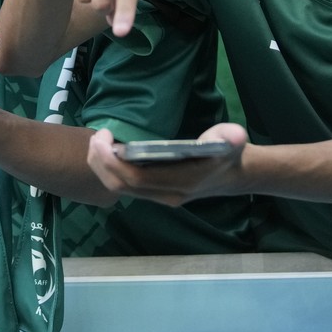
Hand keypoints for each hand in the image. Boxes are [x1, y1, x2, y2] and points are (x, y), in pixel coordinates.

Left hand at [85, 122, 248, 206]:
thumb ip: (231, 138)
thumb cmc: (228, 154)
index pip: (137, 179)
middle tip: (97, 136)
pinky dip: (110, 170)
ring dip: (102, 167)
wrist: (234, 176)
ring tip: (99, 142)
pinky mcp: (154, 192)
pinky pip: (125, 186)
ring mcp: (159, 196)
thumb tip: (235, 135)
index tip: (104, 136)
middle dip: (100, 163)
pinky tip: (108, 151)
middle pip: (120, 186)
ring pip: (119, 188)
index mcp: (181, 182)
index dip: (113, 161)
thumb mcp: (232, 141)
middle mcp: (166, 194)